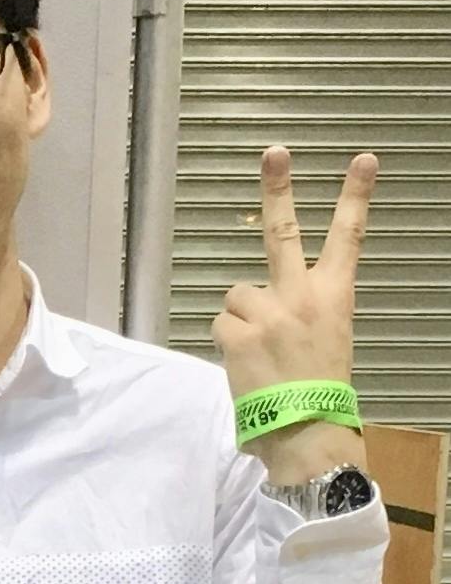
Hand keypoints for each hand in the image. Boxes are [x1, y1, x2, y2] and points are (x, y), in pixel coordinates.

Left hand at [213, 147, 376, 470]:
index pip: (349, 237)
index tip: (363, 159)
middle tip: (274, 153)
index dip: (356, 195)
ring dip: (241, 318)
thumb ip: (303, 314)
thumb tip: (272, 313)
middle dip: (278, 188)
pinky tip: (244, 363)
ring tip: (258, 350)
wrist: (305, 430)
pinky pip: (221, 324)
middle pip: (284, 231)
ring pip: (237, 294)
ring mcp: (269, 311)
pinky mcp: (238, 332)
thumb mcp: (328, 341)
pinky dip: (228, 341)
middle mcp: (302, 295)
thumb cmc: (319, 392)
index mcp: (335, 296)